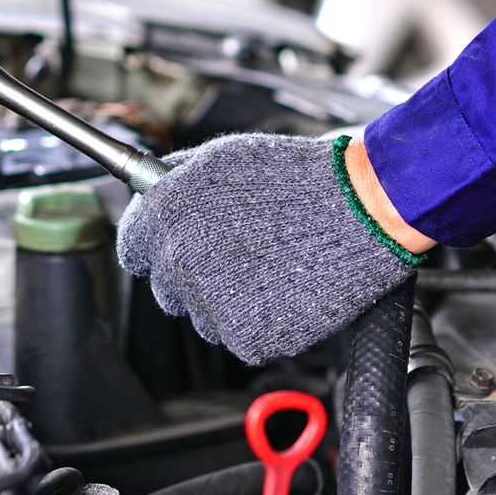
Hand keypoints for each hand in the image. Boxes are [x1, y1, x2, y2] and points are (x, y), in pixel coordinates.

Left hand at [116, 133, 425, 363]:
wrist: (363, 212)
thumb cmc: (300, 179)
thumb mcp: (224, 156)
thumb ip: (175, 177)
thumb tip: (148, 190)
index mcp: (168, 212)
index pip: (132, 245)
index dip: (153, 244)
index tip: (172, 244)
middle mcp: (182, 259)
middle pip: (165, 286)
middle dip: (192, 273)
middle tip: (238, 253)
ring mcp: (212, 303)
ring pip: (201, 316)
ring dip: (225, 300)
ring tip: (270, 266)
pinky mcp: (247, 337)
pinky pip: (238, 337)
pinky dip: (259, 322)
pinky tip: (285, 289)